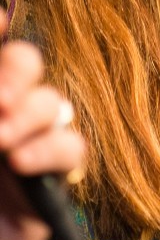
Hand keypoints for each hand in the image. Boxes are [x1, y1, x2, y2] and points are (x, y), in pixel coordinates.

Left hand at [0, 40, 85, 239]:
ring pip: (53, 103)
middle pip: (27, 64)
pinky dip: (51, 149)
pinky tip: (22, 163)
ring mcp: (23, 148)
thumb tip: (0, 52)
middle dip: (16, 70)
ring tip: (2, 141)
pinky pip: (73, 150)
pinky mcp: (49, 186)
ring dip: (31, 113)